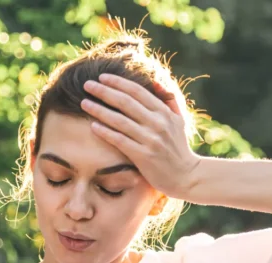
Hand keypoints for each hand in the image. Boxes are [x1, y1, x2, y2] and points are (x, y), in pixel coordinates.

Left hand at [80, 73, 200, 200]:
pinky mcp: (144, 156)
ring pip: (120, 120)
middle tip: (87, 85)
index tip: (102, 77)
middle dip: (104, 91)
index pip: (138, 91)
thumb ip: (168, 101)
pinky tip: (93, 126)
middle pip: (126, 102)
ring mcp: (151, 140)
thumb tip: (154, 82)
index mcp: (164, 112)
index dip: (118, 82)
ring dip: (100, 110)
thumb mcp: (179, 121)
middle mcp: (158, 123)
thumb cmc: (179, 148)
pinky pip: (120, 141)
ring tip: (84, 103)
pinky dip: (106, 132)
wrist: (187, 176)